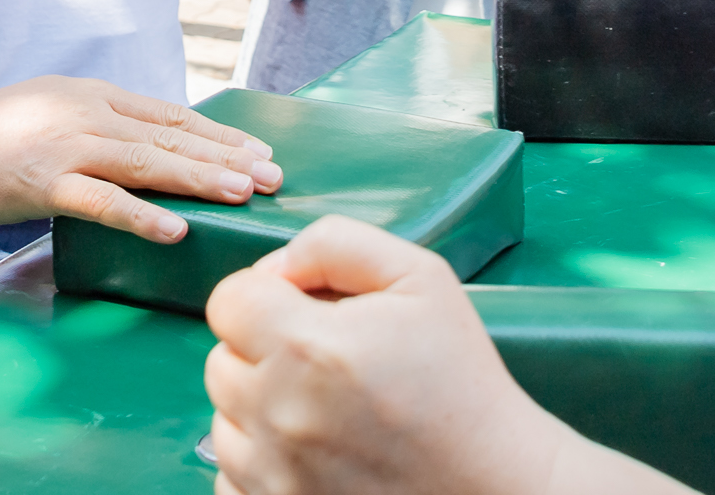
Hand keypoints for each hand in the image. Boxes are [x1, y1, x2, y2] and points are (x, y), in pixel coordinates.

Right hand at [0, 76, 282, 243]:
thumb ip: (105, 125)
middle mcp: (91, 114)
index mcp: (98, 97)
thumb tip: (154, 147)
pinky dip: (142, 214)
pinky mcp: (44, 181)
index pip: (173, 115)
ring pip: (147, 162)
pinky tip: (175, 228)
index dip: (220, 135)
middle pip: (172, 136)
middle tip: (273, 176)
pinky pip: (101, 200)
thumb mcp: (60, 111)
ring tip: (243, 193)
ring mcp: (68, 146)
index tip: (260, 151)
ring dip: (199, 178)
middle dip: (227, 157)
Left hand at [204, 217, 678, 494]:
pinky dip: (259, 460)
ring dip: (259, 406)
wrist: (493, 483)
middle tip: (323, 360)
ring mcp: (273, 474)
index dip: (265, 294)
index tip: (302, 308)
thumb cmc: (460, 381)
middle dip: (262, 348)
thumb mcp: (420, 278)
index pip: (228, 300)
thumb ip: (336, 244)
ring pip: (223, 418)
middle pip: (221, 359)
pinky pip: (229, 474)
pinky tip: (311, 451)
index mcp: (308, 348)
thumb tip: (278, 264)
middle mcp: (278, 415)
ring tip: (323, 409)